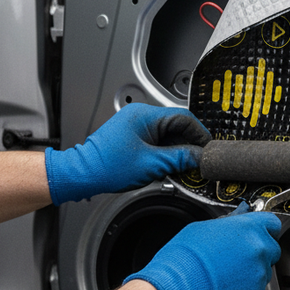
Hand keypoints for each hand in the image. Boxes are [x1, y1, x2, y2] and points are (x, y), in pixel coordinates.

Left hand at [45, 104, 210, 204]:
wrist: (82, 174)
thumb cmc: (107, 167)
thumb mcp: (152, 165)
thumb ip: (180, 159)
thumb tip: (201, 157)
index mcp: (145, 115)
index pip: (184, 117)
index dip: (199, 134)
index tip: (207, 149)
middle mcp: (140, 115)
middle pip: (176, 125)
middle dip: (188, 143)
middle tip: (197, 161)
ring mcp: (135, 123)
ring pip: (167, 133)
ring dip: (176, 149)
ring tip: (181, 166)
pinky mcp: (131, 134)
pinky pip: (156, 138)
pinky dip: (164, 151)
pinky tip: (167, 165)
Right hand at [124, 211, 281, 289]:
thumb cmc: (182, 260)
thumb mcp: (202, 228)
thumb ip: (228, 224)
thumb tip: (236, 221)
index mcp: (248, 228)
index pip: (272, 223)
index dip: (262, 228)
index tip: (256, 232)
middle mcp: (258, 250)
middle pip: (270, 248)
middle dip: (256, 252)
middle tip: (235, 257)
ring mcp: (259, 275)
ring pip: (263, 272)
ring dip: (250, 273)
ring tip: (225, 275)